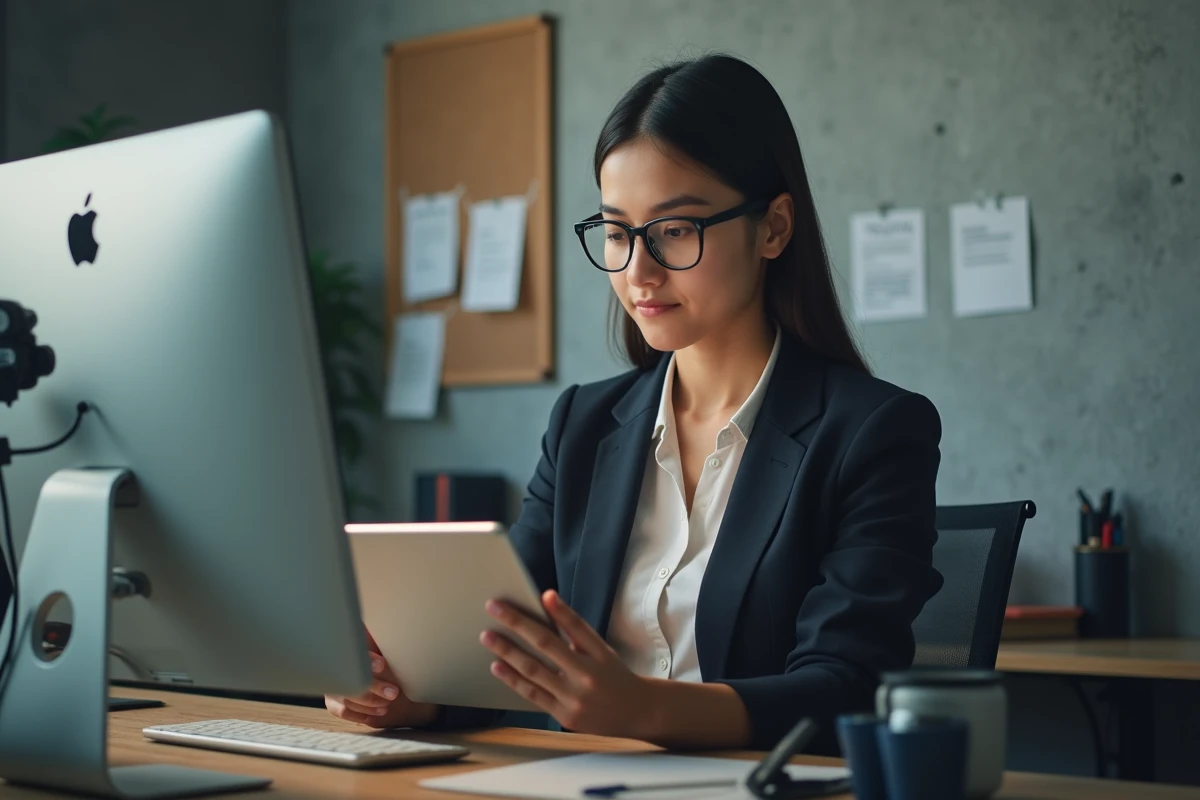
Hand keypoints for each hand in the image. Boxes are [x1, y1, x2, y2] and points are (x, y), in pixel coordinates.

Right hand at [325, 628, 438, 728]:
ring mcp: (331, 687)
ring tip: (389, 703)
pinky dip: (362, 714)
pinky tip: (380, 712)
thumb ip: (380, 641)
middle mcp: (334, 667)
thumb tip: (393, 627)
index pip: (353, 654)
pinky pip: (344, 712)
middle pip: (350, 680)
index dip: (368, 660)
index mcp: (346, 648)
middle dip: (374, 688)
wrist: (371, 673)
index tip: (382, 665)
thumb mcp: (380, 645)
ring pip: (347, 699)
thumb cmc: (378, 655)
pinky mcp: (332, 703)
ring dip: (370, 703)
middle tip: (394, 692)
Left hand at [482, 590, 658, 738]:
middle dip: (517, 623)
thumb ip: (575, 628)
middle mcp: (586, 676)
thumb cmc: (613, 675)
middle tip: (494, 608)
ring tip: (488, 636)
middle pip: (546, 645)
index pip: (575, 626)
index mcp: (599, 654)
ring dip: (507, 651)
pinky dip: (513, 679)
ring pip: (534, 670)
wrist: (635, 713)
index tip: (538, 594)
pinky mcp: (563, 716)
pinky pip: (533, 695)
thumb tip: (548, 599)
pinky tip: (497, 666)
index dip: (557, 609)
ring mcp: (574, 698)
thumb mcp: (601, 650)